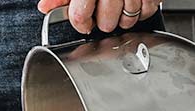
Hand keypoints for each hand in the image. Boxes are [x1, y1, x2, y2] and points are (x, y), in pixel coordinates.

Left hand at [37, 0, 160, 33]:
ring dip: (123, 18)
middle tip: (102, 12)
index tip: (83, 22)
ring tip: (119, 7)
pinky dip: (141, 11)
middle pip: (106, 22)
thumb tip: (46, 6)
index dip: (80, 23)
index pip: (80, 15)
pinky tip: (134, 1)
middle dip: (103, 22)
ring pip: (128, 19)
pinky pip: (148, 11)